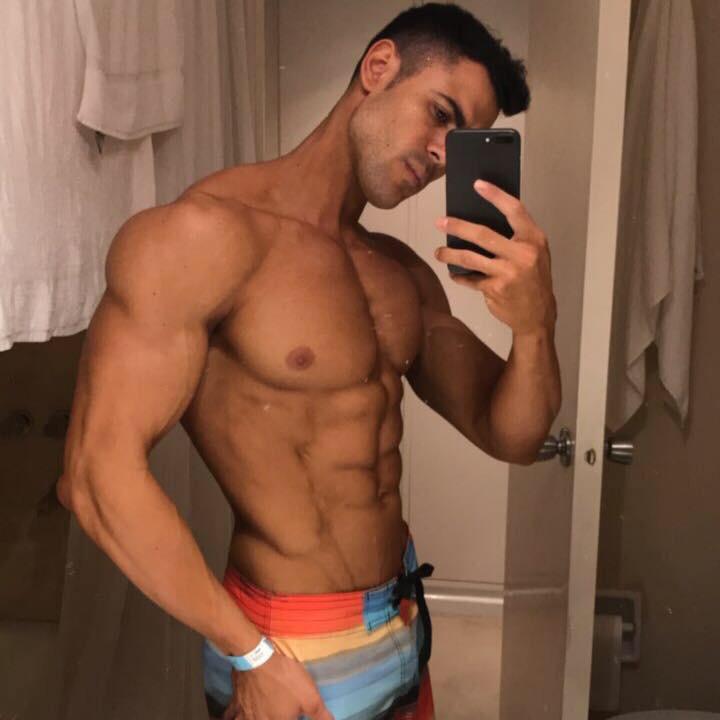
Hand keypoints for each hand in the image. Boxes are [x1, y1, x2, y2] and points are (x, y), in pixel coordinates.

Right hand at [222, 649, 334, 719]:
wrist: (256, 658)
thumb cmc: (284, 678)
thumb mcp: (309, 696)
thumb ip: (320, 714)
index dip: (290, 718)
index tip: (289, 714)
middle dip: (263, 719)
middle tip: (269, 714)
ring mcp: (244, 714)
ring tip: (245, 718)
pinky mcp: (235, 699)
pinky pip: (229, 713)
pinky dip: (229, 716)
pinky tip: (229, 715)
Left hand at [434, 180, 556, 335]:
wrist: (538, 315)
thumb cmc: (534, 279)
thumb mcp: (535, 253)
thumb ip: (517, 238)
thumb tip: (481, 221)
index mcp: (534, 239)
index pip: (514, 210)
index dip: (496, 195)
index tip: (477, 184)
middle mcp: (522, 254)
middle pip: (483, 234)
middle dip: (458, 227)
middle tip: (440, 222)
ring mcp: (507, 273)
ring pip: (470, 258)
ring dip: (449, 255)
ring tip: (439, 253)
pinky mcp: (494, 289)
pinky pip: (470, 279)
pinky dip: (460, 276)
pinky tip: (455, 274)